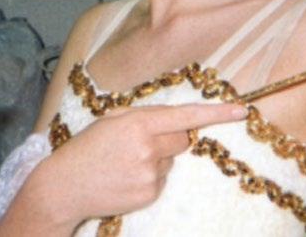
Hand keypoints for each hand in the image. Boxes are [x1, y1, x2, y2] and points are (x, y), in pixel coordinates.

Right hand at [39, 103, 246, 227]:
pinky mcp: (149, 194)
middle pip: (183, 138)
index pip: (187, 115)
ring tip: (127, 162)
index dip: (218, 113)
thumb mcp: (114, 118)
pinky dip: (151, 176)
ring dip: (157, 158)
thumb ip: (146, 115)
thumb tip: (177, 121)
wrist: (63, 187)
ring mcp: (150, 174)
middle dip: (171, 137)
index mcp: (140, 122)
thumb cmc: (88, 146)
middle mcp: (149, 147)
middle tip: (142, 142)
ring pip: (172, 159)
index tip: (242, 110)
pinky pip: (163, 179)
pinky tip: (127, 177)